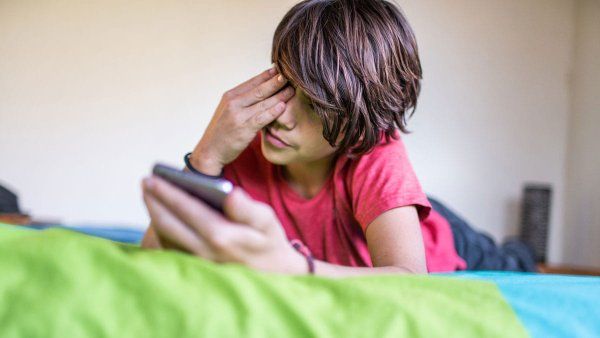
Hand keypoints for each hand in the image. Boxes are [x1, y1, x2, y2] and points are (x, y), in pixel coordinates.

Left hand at [141, 176, 306, 273]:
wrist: (274, 276)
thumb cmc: (268, 242)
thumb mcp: (266, 221)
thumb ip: (246, 208)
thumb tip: (229, 193)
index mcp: (221, 236)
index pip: (186, 209)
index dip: (167, 192)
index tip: (152, 177)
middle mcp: (204, 252)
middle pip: (168, 223)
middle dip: (154, 201)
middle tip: (145, 181)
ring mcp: (197, 263)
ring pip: (166, 237)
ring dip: (155, 214)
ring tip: (150, 194)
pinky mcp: (195, 270)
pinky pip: (171, 248)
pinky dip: (161, 230)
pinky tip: (160, 216)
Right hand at [191, 67, 294, 174]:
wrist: (210, 150)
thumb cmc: (223, 130)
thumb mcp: (228, 110)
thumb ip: (242, 100)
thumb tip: (260, 89)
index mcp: (230, 95)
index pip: (253, 81)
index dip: (268, 75)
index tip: (281, 68)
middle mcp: (234, 103)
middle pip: (260, 89)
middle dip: (276, 81)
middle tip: (290, 75)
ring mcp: (239, 115)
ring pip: (263, 102)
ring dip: (280, 95)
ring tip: (292, 90)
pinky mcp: (244, 128)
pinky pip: (262, 118)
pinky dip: (273, 111)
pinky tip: (283, 106)